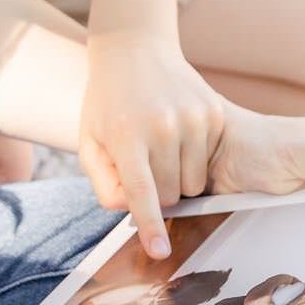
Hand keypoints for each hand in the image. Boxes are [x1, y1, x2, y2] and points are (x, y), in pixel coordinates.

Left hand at [77, 31, 227, 259]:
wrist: (134, 51)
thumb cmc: (106, 104)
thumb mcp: (90, 142)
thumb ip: (104, 183)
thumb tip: (130, 211)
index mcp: (127, 135)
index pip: (142, 192)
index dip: (150, 226)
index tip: (160, 252)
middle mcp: (163, 126)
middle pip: (170, 194)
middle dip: (157, 193)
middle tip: (144, 165)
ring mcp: (193, 118)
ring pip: (193, 184)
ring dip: (177, 180)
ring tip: (160, 150)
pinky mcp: (214, 113)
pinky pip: (208, 164)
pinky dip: (193, 162)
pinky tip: (178, 138)